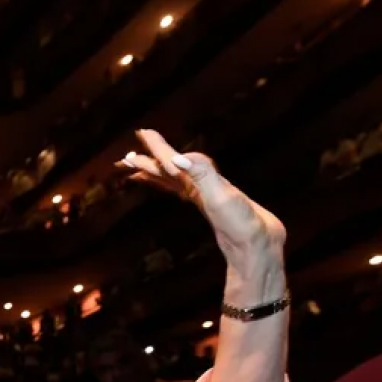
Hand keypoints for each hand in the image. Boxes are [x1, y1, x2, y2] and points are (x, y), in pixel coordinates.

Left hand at [117, 128, 285, 280]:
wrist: (256, 250)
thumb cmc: (239, 225)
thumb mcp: (220, 196)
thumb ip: (202, 174)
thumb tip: (178, 159)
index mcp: (192, 187)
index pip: (169, 163)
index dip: (157, 147)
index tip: (142, 132)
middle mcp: (194, 192)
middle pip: (163, 175)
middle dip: (146, 164)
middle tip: (125, 159)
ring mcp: (205, 199)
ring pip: (175, 183)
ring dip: (159, 174)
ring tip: (142, 171)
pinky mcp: (218, 204)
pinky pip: (193, 188)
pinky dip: (184, 181)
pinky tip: (186, 182)